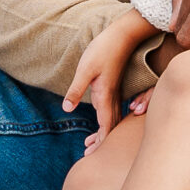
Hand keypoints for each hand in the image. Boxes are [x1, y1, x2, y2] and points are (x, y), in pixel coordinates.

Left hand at [63, 10, 147, 146]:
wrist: (121, 35)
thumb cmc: (102, 50)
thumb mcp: (84, 69)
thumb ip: (76, 89)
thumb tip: (67, 109)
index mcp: (105, 96)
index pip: (105, 126)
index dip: (99, 142)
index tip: (91, 155)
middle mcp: (112, 97)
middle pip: (110, 127)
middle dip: (101, 142)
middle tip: (88, 154)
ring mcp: (114, 92)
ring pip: (112, 119)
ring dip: (103, 132)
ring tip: (90, 143)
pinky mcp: (114, 86)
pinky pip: (113, 110)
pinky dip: (107, 121)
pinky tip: (100, 120)